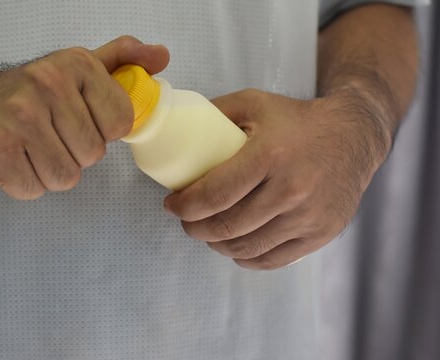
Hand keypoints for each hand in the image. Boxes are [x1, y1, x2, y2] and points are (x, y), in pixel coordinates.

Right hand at [0, 36, 168, 199]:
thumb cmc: (35, 93)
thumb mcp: (81, 67)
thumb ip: (124, 60)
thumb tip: (161, 55)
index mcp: (75, 65)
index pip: (121, 123)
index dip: (103, 130)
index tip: (82, 120)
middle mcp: (45, 86)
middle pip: (92, 154)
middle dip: (76, 152)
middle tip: (52, 135)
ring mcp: (16, 119)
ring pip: (66, 177)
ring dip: (52, 170)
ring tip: (34, 148)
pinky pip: (34, 189)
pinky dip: (27, 182)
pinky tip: (15, 159)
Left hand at [164, 89, 385, 269]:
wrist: (353, 136)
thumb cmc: (297, 120)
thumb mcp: (254, 103)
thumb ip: (214, 113)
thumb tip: (176, 130)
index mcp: (270, 155)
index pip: (215, 195)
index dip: (185, 207)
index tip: (172, 205)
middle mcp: (291, 190)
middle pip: (227, 227)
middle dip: (195, 228)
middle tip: (186, 220)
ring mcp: (308, 217)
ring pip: (246, 247)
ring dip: (216, 244)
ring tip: (208, 232)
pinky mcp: (320, 234)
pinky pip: (271, 259)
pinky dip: (245, 257)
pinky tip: (235, 245)